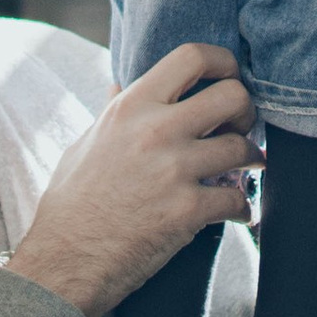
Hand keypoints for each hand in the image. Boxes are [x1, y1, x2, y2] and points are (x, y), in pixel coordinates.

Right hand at [11, 43, 255, 316]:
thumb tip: (117, 85)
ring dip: (251, 160)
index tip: (229, 77)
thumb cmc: (71, 202)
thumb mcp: (85, 143)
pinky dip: (243, 208)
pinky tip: (236, 212)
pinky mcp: (187, 211)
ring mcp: (174, 170)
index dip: (223, 62)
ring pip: (243, 148)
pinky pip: (238, 199)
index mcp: (130, 107)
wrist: (64, 259)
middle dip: (245, 111)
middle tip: (240, 128)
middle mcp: (155, 131)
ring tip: (245, 170)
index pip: (192, 56)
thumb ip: (111, 112)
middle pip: (232, 95)